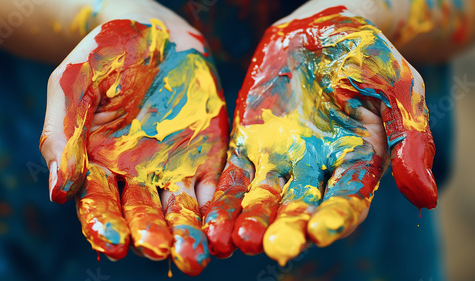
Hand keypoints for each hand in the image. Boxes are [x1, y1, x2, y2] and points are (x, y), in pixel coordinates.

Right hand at [39, 4, 227, 275]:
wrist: (152, 31)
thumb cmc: (104, 54)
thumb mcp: (72, 85)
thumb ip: (63, 136)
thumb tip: (59, 192)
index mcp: (97, 166)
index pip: (99, 206)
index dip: (105, 226)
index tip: (114, 246)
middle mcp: (135, 176)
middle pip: (143, 216)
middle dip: (151, 236)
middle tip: (160, 252)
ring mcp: (174, 168)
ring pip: (181, 210)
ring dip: (188, 233)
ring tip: (196, 255)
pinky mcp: (207, 156)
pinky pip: (215, 188)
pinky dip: (219, 209)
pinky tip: (223, 227)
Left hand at [203, 6, 436, 265]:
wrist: (320, 29)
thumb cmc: (366, 56)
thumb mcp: (399, 88)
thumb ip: (409, 138)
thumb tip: (425, 196)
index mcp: (358, 162)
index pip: (347, 199)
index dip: (336, 216)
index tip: (320, 231)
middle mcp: (317, 170)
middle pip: (301, 207)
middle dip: (288, 227)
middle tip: (276, 247)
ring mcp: (281, 159)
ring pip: (264, 197)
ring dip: (251, 220)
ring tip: (238, 241)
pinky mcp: (249, 145)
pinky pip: (235, 176)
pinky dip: (224, 198)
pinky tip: (212, 222)